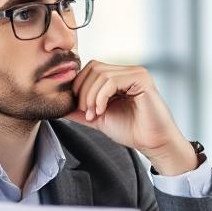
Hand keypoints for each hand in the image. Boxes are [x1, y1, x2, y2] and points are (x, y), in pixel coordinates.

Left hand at [65, 60, 196, 174]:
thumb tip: (59, 105)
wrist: (152, 143)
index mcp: (119, 76)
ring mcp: (136, 73)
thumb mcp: (98, 117)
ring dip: (91, 97)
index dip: (79, 85)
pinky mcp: (141, 79)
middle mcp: (128, 71)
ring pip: (100, 74)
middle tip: (86, 113)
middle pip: (93, 68)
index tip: (80, 110)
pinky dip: (101, 97)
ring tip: (94, 115)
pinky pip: (112, 81)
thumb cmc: (131, 130)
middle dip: (83, 92)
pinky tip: (102, 111)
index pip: (91, 68)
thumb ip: (80, 109)